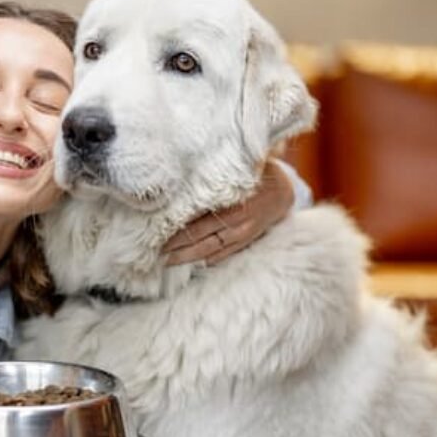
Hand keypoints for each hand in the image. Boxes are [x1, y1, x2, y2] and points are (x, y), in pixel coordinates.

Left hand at [162, 159, 294, 265]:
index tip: (155, 235)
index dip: (175, 230)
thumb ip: (210, 177)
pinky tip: (192, 264)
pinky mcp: (246, 241)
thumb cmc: (253, 175)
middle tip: (153, 254)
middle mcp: (236, 221)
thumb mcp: (235, 171)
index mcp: (230, 202)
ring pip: (209, 250)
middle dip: (175, 247)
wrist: (283, 191)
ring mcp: (241, 234)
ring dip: (187, 257)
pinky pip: (224, 254)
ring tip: (166, 262)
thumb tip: (181, 177)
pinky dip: (208, 260)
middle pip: (199, 238)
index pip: (197, 221)